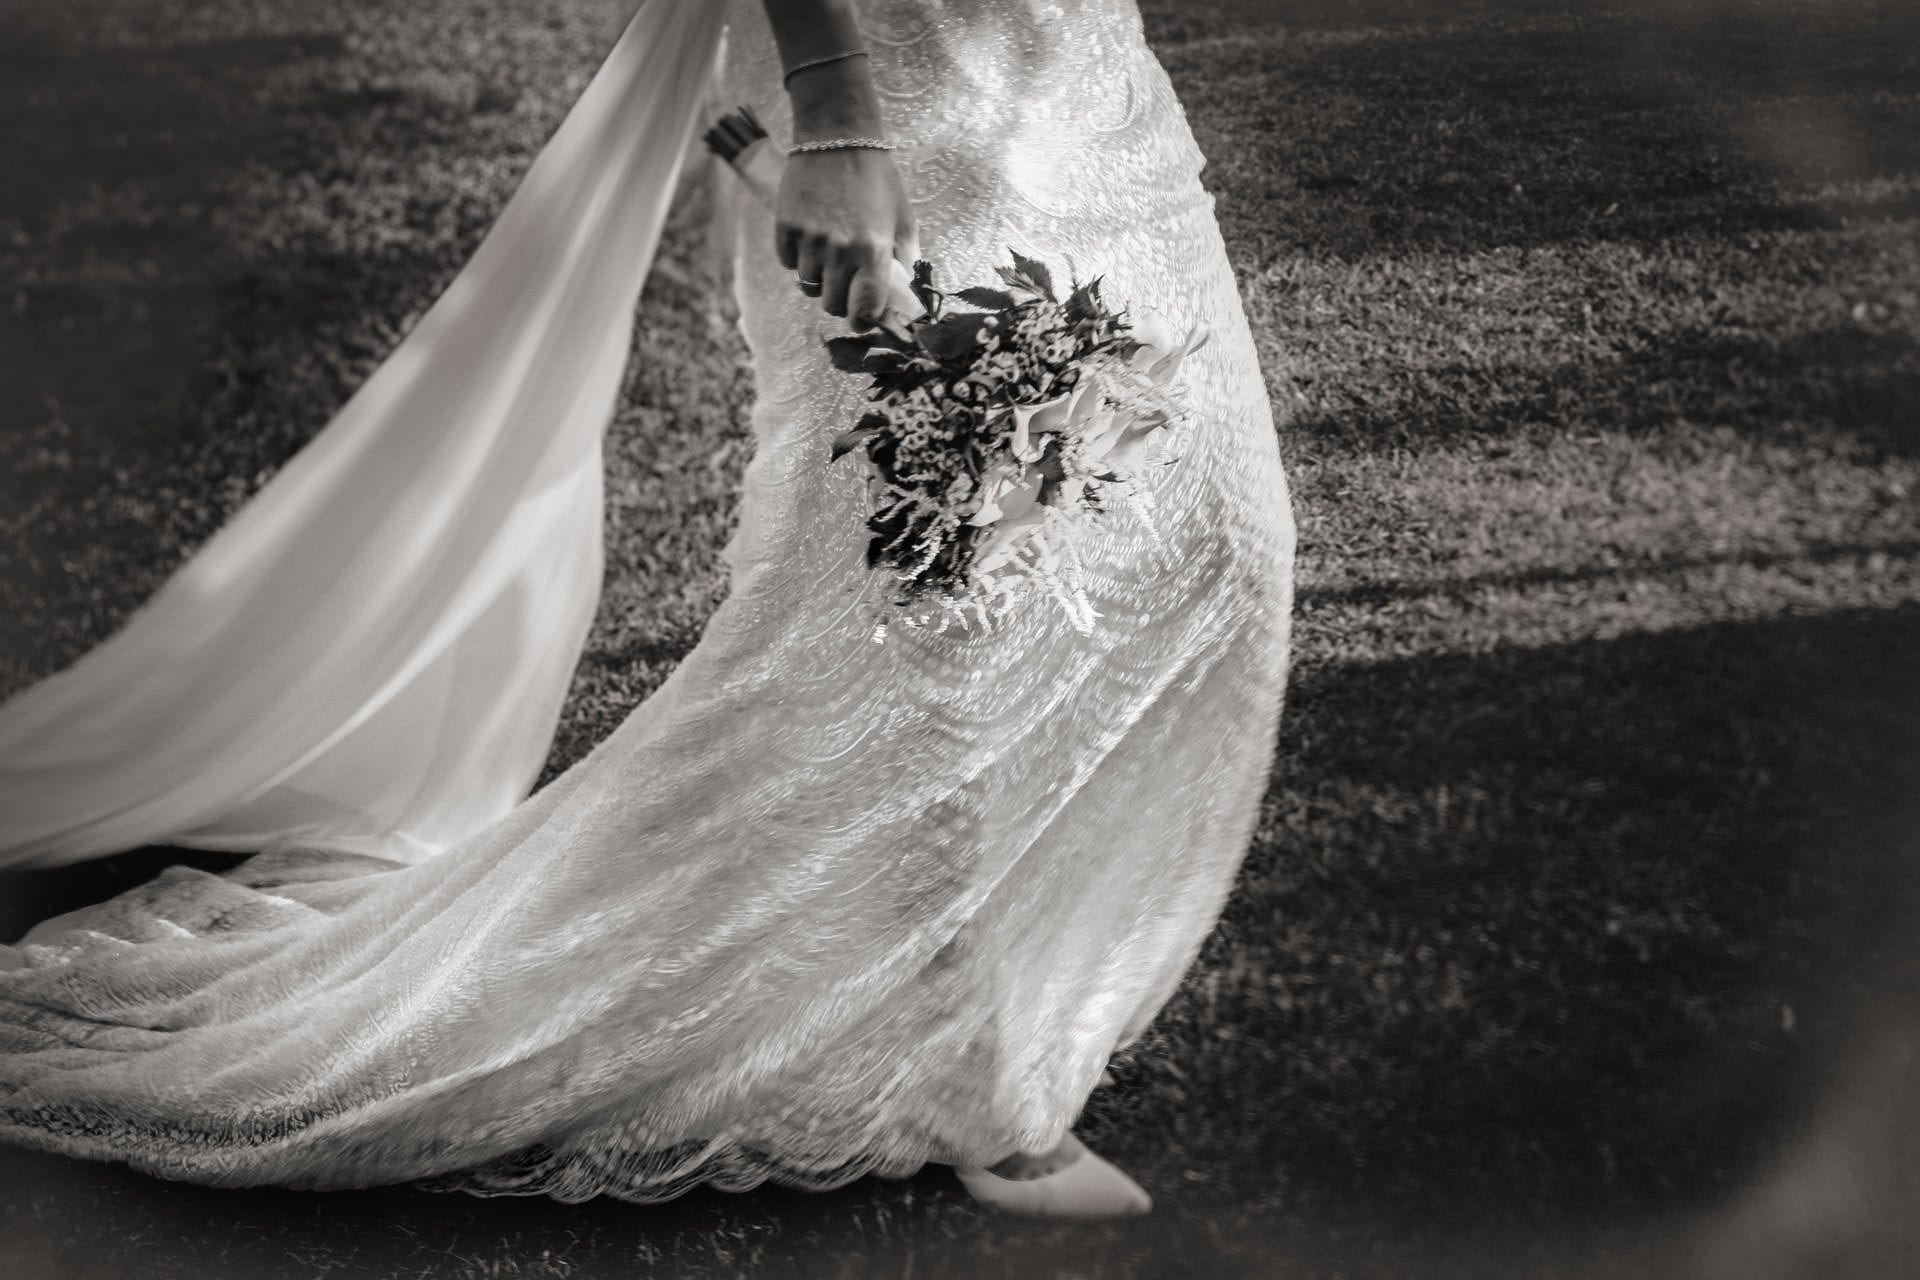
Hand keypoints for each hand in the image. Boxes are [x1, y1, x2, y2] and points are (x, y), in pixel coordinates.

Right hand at [775, 147, 917, 329]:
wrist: (837, 138)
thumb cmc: (877, 180)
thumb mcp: (902, 219)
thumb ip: (905, 260)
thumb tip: (905, 294)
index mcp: (873, 251)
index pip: (865, 309)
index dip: (864, 320)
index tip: (863, 318)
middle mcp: (840, 250)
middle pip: (833, 304)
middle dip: (841, 300)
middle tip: (846, 283)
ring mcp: (810, 240)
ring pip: (809, 286)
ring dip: (819, 278)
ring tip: (829, 252)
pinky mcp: (786, 228)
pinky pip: (789, 264)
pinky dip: (798, 258)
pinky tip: (811, 236)